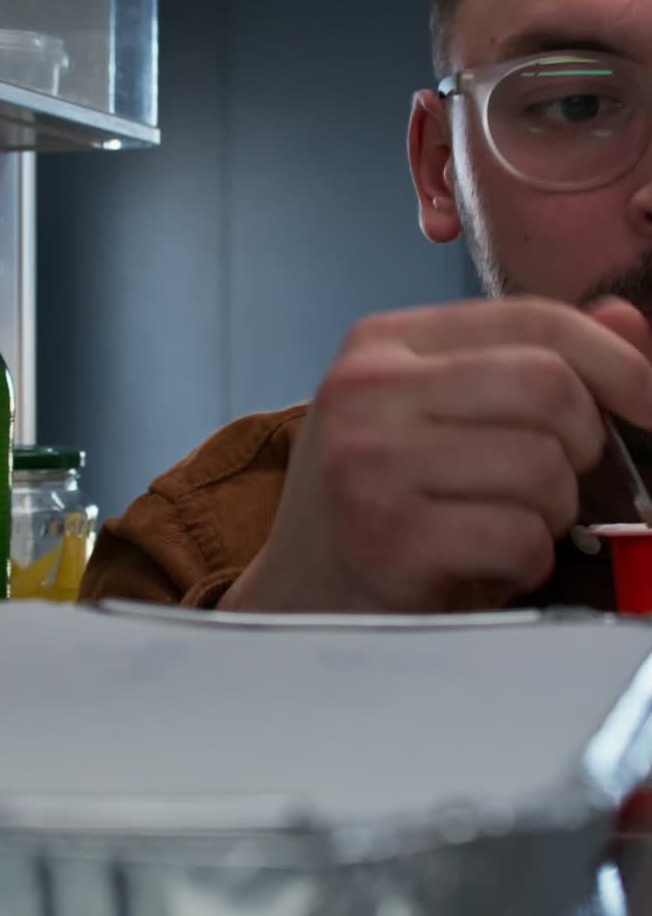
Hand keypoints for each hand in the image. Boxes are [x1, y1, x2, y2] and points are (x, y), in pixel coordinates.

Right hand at [220, 297, 651, 613]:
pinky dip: (529, 561)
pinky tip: (490, 563)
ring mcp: (370, 462)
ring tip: (511, 525)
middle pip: (549, 386)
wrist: (297, 597)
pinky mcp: (387, 537)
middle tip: (562, 483)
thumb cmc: (376, 501)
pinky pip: (519, 537)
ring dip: (554, 512)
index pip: (531, 318)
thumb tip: (627, 323)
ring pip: (543, 466)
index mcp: (384, 342)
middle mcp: (368, 389)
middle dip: (584, 445)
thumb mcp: (433, 414)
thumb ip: (524, 363)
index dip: (616, 359)